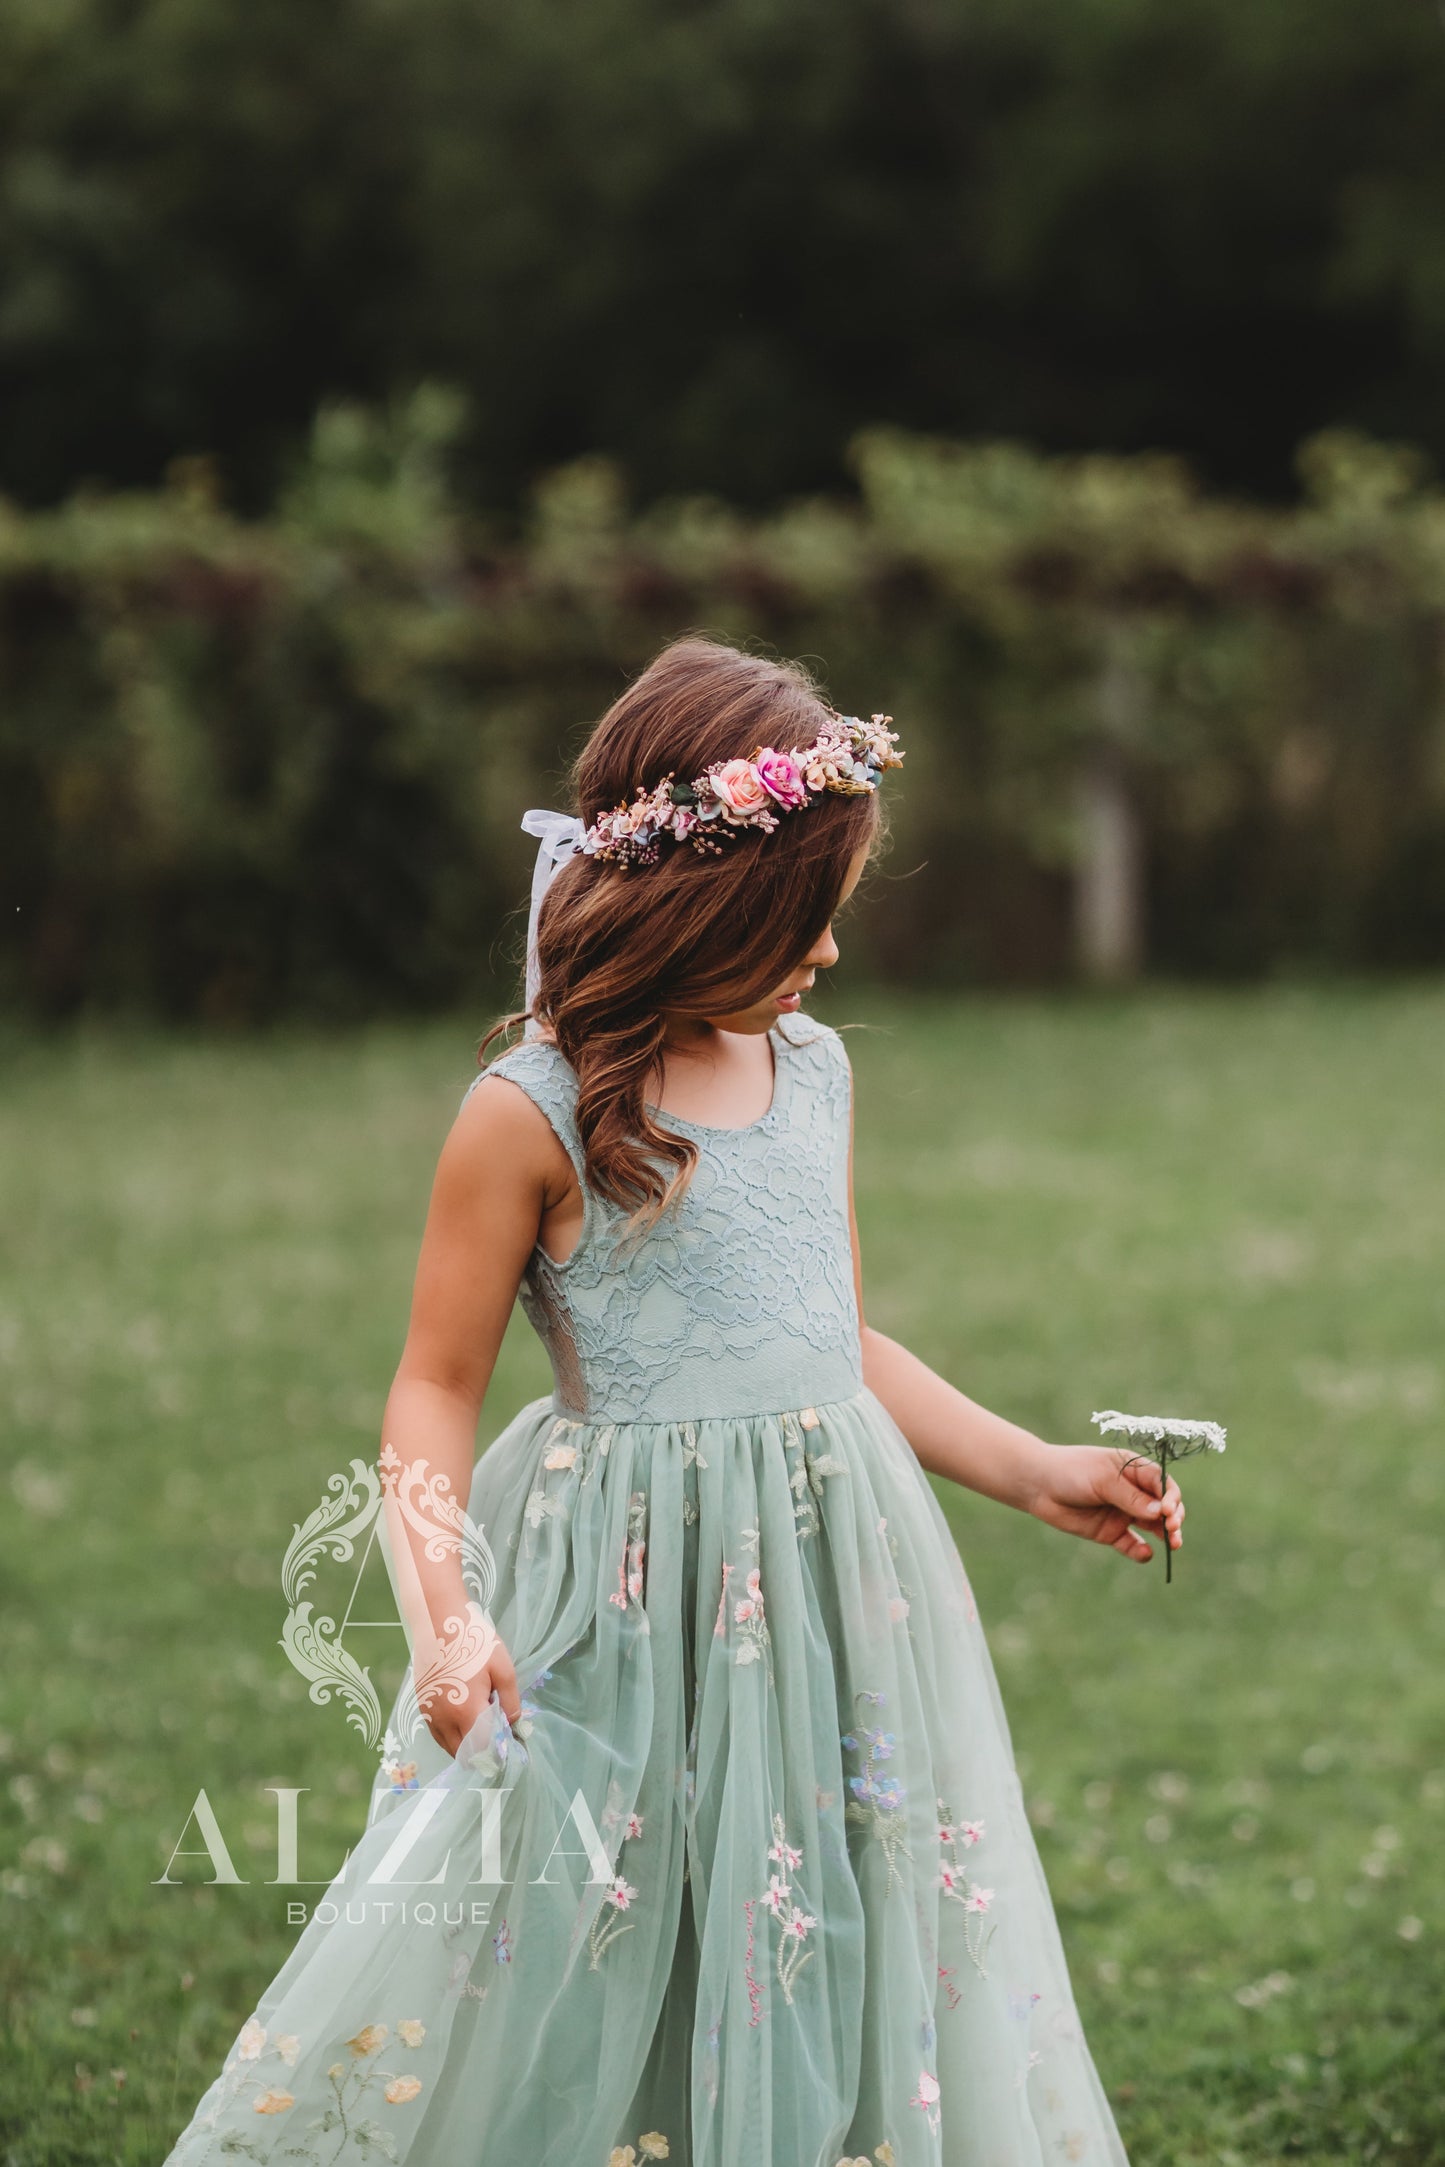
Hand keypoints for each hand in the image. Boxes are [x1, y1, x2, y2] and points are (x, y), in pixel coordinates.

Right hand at [419, 1636, 521, 1758]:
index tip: (508, 1741)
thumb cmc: (474, 1642)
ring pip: (448, 1747)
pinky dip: (451, 1735)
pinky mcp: (422, 1707)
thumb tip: (511, 1724)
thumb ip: (510, 1701)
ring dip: (465, 1745)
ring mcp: (430, 1715)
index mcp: (467, 1712)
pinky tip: (463, 1718)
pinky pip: (437, 1734)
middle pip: (464, 1754)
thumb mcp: (503, 1668)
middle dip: (482, 1751)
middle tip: (495, 1732)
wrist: (439, 1621)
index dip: (498, 1750)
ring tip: (480, 1725)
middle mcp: (444, 1721)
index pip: (483, 1749)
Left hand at [1027, 1443, 1184, 1562]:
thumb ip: (1131, 1497)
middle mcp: (1133, 1491)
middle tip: (1173, 1530)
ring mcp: (1123, 1512)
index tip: (1168, 1511)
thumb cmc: (1071, 1472)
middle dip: (1174, 1518)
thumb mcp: (1102, 1480)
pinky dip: (1141, 1551)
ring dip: (1166, 1535)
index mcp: (1134, 1469)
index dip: (1171, 1497)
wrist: (1038, 1485)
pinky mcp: (1111, 1532)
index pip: (1163, 1483)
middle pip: (1164, 1507)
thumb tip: (1162, 1513)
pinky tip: (1145, 1554)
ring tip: (1172, 1544)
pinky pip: (1132, 1544)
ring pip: (1154, 1526)